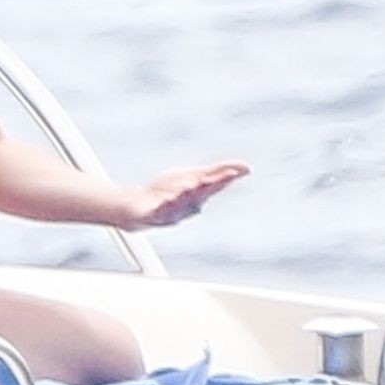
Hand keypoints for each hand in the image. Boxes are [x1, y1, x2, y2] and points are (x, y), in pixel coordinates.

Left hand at [117, 160, 248, 229]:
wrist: (137, 208)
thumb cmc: (170, 192)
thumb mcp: (194, 178)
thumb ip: (218, 173)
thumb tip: (247, 168)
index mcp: (199, 196)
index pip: (212, 186)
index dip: (221, 180)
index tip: (230, 171)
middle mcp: (187, 207)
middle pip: (198, 196)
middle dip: (204, 187)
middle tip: (209, 178)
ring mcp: (170, 213)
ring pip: (179, 205)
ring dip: (185, 196)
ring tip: (188, 186)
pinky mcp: (152, 216)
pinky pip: (159, 213)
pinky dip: (164, 207)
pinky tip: (167, 200)